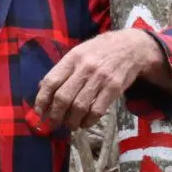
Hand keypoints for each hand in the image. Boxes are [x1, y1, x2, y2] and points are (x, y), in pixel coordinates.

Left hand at [34, 29, 163, 131]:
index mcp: (72, 58)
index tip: (40, 112)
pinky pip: (98, 110)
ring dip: (72, 121)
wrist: (131, 47)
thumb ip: (62, 70)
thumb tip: (42, 89)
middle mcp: (85, 67)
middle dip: (55, 115)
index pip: (51, 81)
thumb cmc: (100, 51)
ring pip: (79, 106)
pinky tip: (85, 123)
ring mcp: (101, 78)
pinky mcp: (114, 88)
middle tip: (54, 123)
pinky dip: (88, 121)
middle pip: (63, 97)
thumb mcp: (79, 53)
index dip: (42, 100)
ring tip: (70, 125)